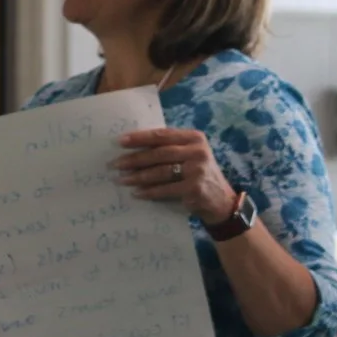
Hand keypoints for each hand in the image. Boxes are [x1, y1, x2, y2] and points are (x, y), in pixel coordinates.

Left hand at [115, 127, 239, 223]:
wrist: (222, 202)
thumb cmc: (199, 174)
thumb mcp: (191, 155)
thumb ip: (171, 147)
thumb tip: (133, 147)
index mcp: (194, 138)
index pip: (162, 134)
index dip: (140, 137)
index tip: (119, 141)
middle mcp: (197, 151)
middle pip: (159, 153)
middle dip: (134, 159)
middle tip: (114, 164)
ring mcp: (197, 170)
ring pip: (160, 171)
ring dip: (137, 176)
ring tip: (121, 179)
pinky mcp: (194, 188)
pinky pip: (165, 189)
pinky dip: (149, 192)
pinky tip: (136, 193)